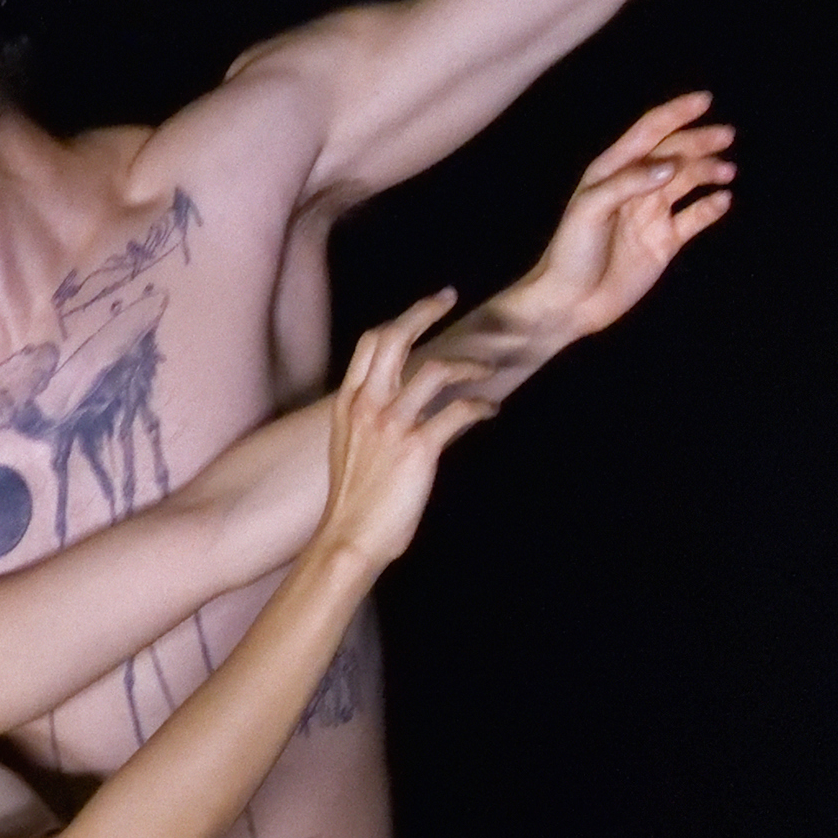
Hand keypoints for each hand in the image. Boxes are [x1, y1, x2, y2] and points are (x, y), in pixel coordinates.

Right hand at [308, 291, 498, 569]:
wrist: (349, 538)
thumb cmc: (354, 500)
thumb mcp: (350, 447)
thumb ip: (368, 418)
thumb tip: (399, 402)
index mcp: (347, 403)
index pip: (371, 342)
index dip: (402, 317)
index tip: (428, 306)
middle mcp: (366, 405)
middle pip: (394, 338)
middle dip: (424, 310)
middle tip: (449, 299)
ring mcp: (392, 425)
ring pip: (434, 368)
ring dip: (467, 363)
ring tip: (486, 369)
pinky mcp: (418, 448)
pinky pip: (458, 412)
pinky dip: (480, 406)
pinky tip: (490, 412)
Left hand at [478, 93, 736, 375]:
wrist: (569, 303)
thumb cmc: (571, 252)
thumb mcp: (591, 209)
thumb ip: (630, 181)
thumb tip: (672, 164)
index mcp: (613, 171)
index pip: (649, 133)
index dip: (676, 114)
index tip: (705, 100)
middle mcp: (635, 187)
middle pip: (674, 154)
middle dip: (700, 141)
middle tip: (727, 136)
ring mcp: (651, 215)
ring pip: (688, 182)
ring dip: (708, 171)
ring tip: (728, 171)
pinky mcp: (664, 243)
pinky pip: (694, 218)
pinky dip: (711, 207)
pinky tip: (724, 200)